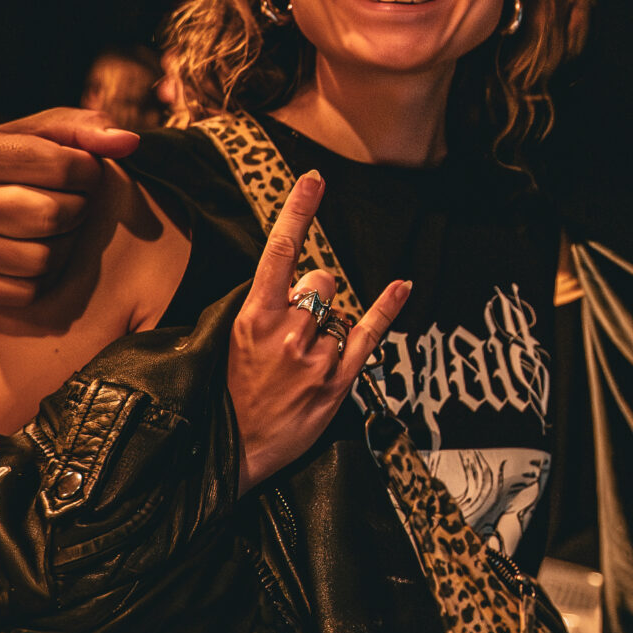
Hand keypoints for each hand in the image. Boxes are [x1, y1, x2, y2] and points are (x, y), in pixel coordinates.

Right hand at [0, 107, 141, 305]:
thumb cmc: (32, 163)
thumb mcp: (54, 133)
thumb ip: (92, 128)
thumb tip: (129, 143)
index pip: (65, 167)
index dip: (89, 171)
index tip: (82, 172)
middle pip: (53, 215)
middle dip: (77, 209)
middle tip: (68, 202)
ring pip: (43, 258)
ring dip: (63, 244)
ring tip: (51, 226)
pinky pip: (29, 290)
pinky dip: (43, 277)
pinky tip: (33, 250)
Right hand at [226, 171, 410, 494]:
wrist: (232, 451)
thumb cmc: (229, 395)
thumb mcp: (231, 343)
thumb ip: (264, 308)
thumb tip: (298, 282)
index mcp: (253, 318)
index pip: (279, 252)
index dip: (298, 213)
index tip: (315, 180)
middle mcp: (288, 332)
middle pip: (321, 282)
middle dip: (314, 295)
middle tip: (294, 332)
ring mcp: (315, 357)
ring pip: (339, 312)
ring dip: (329, 326)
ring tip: (302, 362)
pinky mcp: (339, 381)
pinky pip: (370, 334)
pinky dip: (388, 307)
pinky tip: (403, 285)